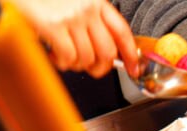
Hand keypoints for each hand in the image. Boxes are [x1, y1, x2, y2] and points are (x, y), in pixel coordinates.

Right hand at [13, 0, 138, 77]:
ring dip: (77, 66)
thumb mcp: (75, 1)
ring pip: (87, 58)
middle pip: (108, 52)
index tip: (134, 68)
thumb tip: (102, 48)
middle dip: (100, 68)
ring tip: (66, 58)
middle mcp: (87, 9)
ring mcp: (72, 17)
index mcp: (96, 1)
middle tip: (90, 68)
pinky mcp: (53, 25)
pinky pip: (68, 56)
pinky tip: (55, 56)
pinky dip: (63, 63)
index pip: (122, 32)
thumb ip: (91, 18)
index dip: (131, 55)